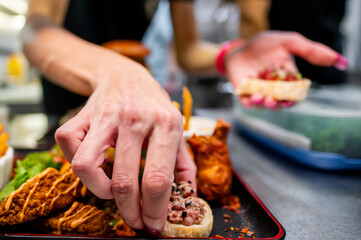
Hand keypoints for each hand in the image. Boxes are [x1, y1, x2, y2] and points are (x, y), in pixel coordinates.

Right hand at [55, 60, 195, 232]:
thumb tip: (188, 195)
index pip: (158, 178)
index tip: (151, 224)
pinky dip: (80, 165)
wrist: (125, 76)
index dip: (154, 209)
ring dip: (99, 189)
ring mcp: (105, 115)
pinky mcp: (80, 115)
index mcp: (165, 123)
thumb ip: (184, 163)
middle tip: (134, 220)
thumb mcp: (176, 128)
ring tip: (112, 188)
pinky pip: (69, 150)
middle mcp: (134, 118)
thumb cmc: (153, 106)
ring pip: (86, 167)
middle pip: (124, 180)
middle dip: (129, 212)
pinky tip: (97, 163)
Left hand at [226, 31, 346, 107]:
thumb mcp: (289, 43)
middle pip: (278, 104)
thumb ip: (311, 51)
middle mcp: (273, 89)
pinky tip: (249, 99)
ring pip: (263, 105)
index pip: (293, 96)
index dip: (292, 101)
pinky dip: (248, 103)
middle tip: (272, 101)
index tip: (288, 101)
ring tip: (259, 98)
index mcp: (286, 80)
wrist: (239, 45)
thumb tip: (340, 61)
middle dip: (276, 105)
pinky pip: (246, 102)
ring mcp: (257, 92)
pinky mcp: (243, 93)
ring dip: (262, 104)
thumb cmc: (265, 44)